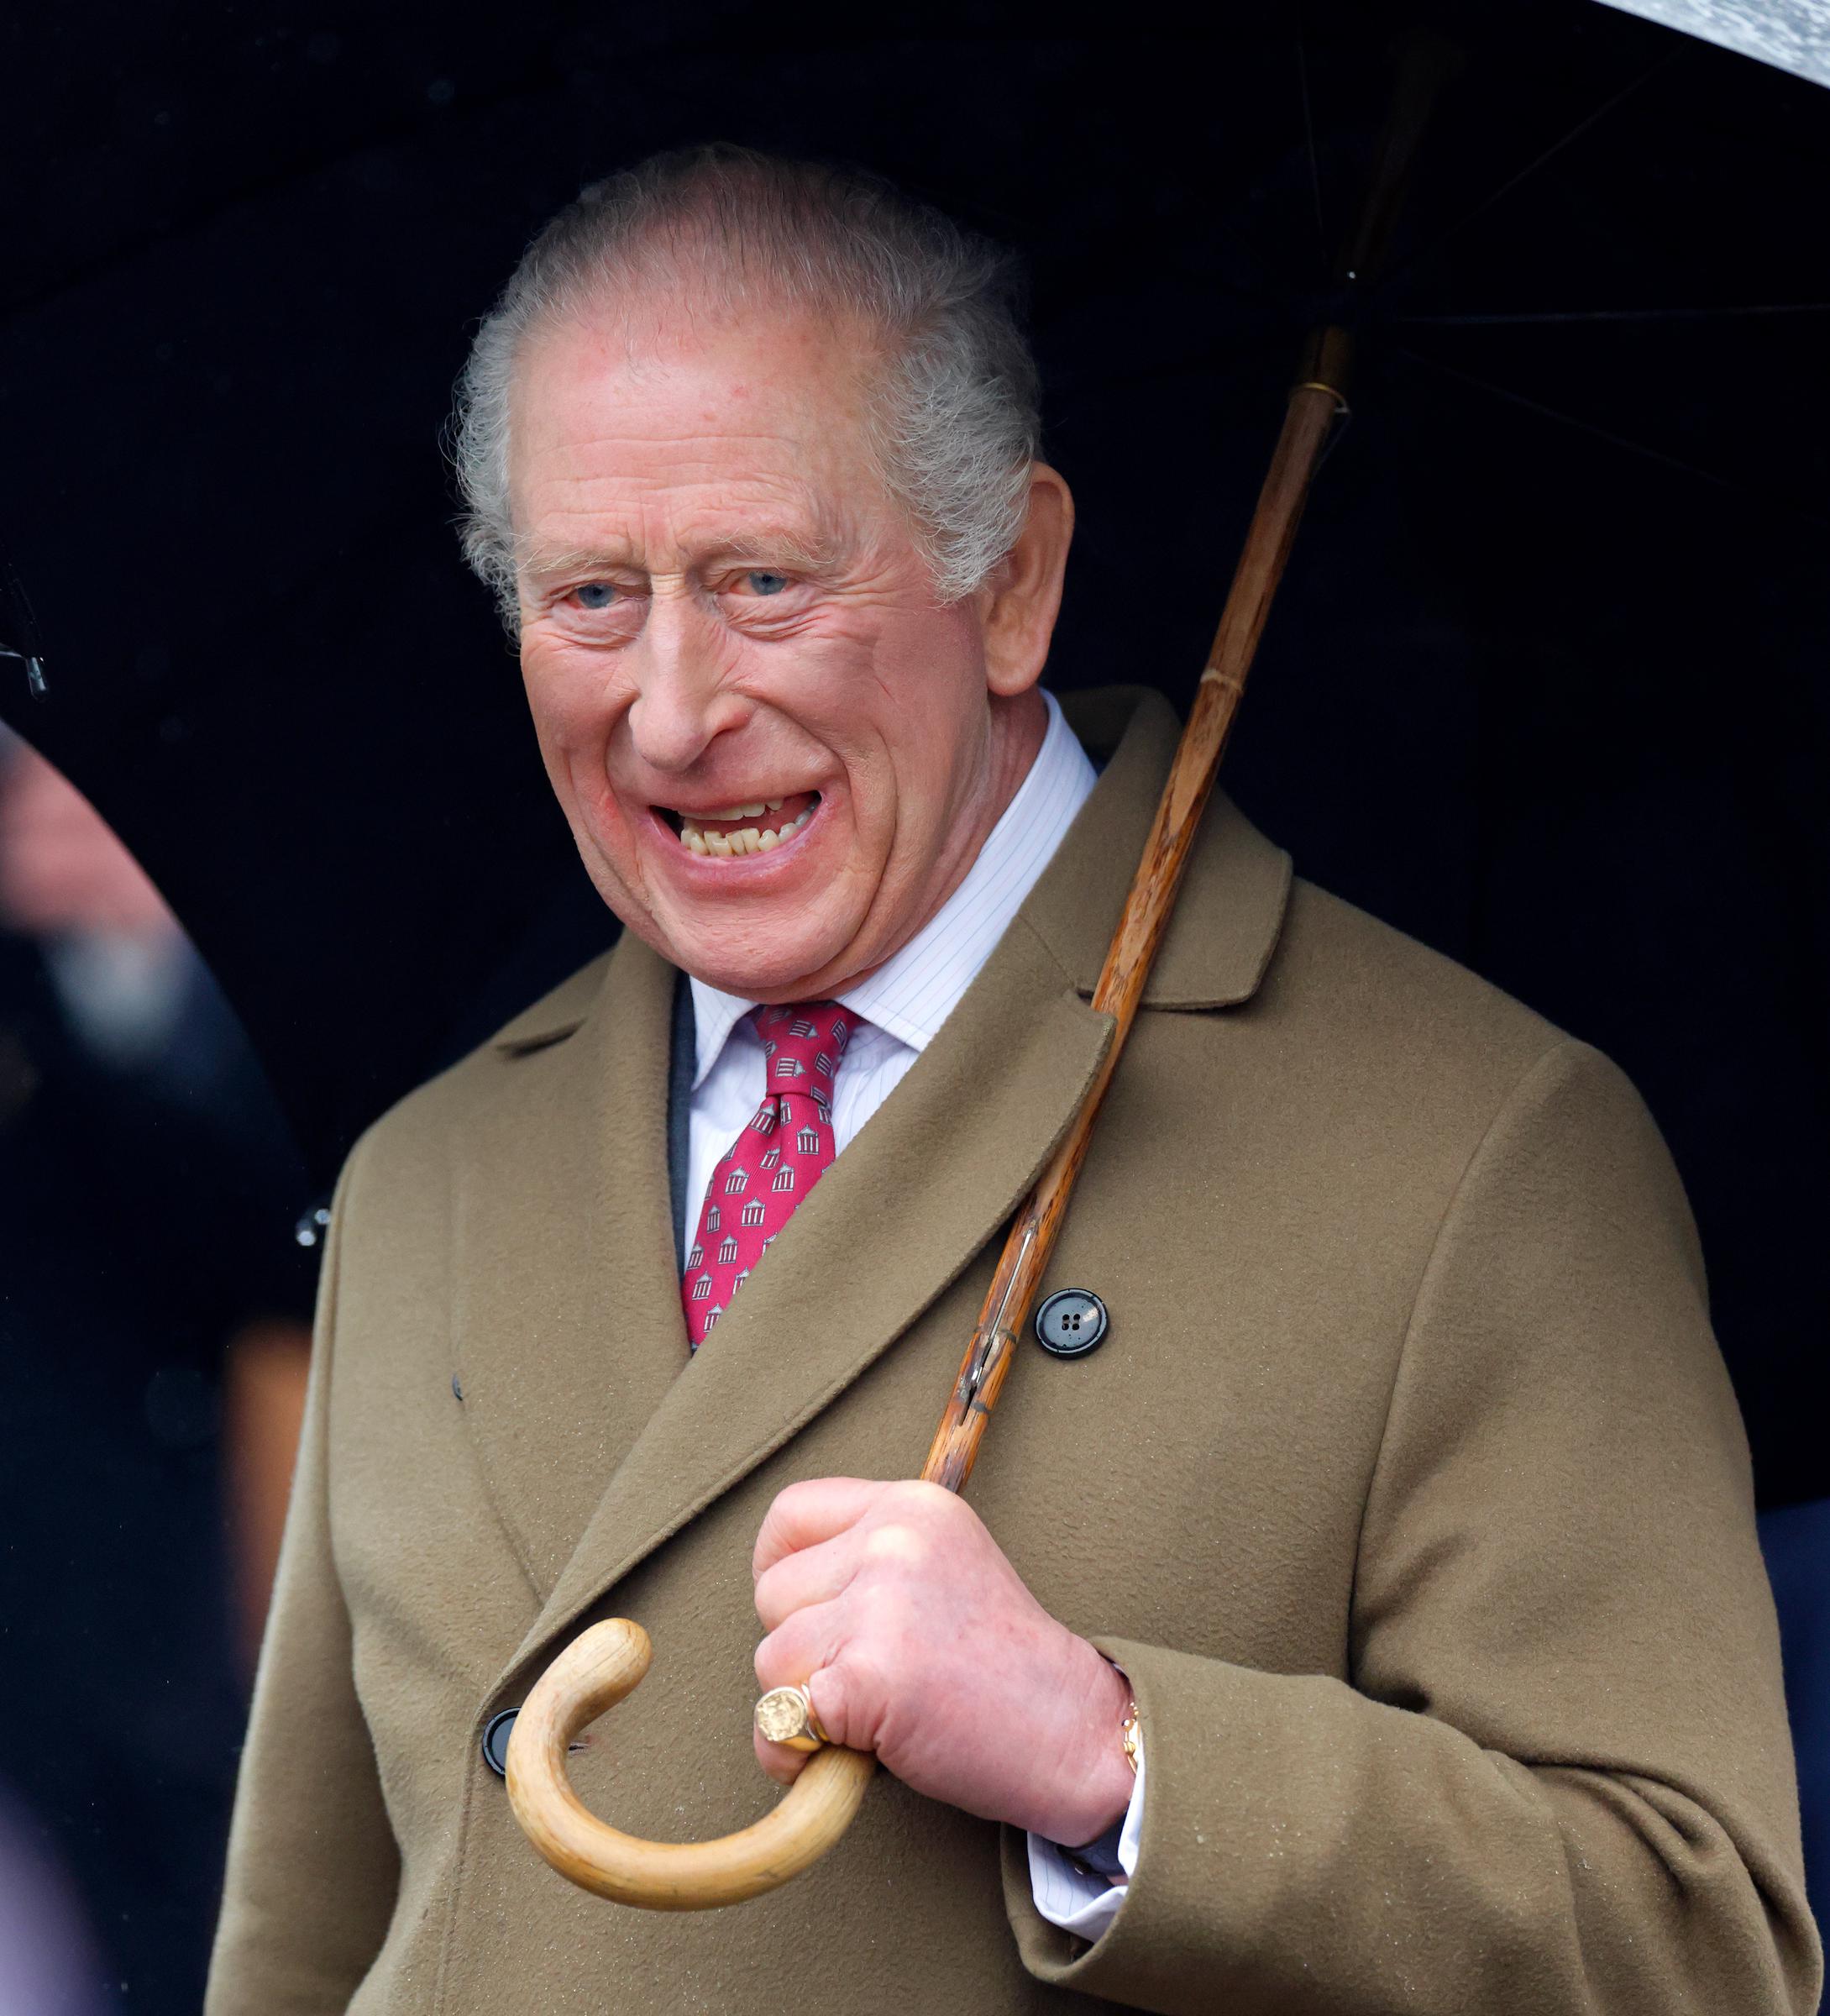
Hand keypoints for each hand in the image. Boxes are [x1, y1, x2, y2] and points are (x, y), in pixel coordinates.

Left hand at [752, 1477, 1134, 1845]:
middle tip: (874, 1675)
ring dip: (805, 1705)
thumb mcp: (943, 1566)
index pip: (790, 1513)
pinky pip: (778, 1722)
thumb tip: (773, 1586)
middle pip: (771, 1594)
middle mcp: (893, 1541)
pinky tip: (857, 1756)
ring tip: (880, 1713)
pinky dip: (799, 1757)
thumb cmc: (1002, 1666)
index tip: (807, 1613)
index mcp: (912, 1506)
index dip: (780, 1569)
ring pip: (771, 1661)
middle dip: (802, 1648)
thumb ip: (869, 1556)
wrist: (1074, 1733)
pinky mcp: (866, 1676)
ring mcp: (880, 1605)